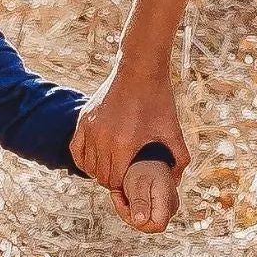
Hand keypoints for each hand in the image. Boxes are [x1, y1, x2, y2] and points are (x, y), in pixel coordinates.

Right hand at [73, 61, 189, 193]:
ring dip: (99, 172)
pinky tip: (95, 161)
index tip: (134, 184)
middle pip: (102, 176)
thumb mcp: (173, 130)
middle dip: (114, 182)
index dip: (125, 187)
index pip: (116, 181)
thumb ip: (179, 159)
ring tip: (113, 170)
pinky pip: (76, 150)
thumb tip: (176, 182)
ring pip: (88, 165)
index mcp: (123, 144)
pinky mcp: (83, 119)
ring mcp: (90, 128)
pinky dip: (84, 160)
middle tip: (125, 179)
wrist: (140, 69)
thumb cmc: (158, 100)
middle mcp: (102, 138)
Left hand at [114, 152, 178, 233]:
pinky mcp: (159, 206)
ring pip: (143, 220)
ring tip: (122, 192)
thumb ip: (139, 202)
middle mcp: (170, 207)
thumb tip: (140, 221)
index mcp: (166, 202)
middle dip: (129, 213)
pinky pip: (143, 214)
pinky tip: (127, 194)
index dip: (137, 221)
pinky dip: (131, 206)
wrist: (147, 155)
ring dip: (128, 209)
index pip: (155, 226)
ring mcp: (165, 207)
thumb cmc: (144, 166)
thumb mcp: (137, 183)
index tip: (126, 204)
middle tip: (120, 195)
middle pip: (147, 225)